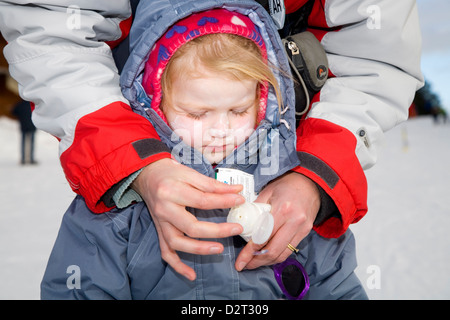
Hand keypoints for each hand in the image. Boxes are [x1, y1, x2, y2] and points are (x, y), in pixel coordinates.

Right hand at [131, 158, 244, 280]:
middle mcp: (164, 210)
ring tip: (219, 249)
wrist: (148, 176)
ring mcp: (160, 223)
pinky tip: (191, 274)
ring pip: (177, 243)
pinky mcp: (160, 231)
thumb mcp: (191, 173)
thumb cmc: (171, 174)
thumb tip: (236, 191)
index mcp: (172, 192)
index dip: (223, 201)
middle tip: (236, 229)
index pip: (202, 201)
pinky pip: (166, 252)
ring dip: (198, 249)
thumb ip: (213, 184)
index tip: (240, 200)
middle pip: (191, 227)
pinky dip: (177, 265)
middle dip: (216, 230)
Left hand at [235, 171, 319, 270]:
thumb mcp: (267, 191)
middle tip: (244, 265)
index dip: (249, 252)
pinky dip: (277, 256)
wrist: (311, 183)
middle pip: (273, 250)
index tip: (240, 261)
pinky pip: (290, 250)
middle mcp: (294, 221)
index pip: (262, 237)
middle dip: (256, 261)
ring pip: (282, 254)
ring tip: (254, 262)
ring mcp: (301, 228)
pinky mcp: (305, 232)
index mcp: (282, 209)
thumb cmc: (287, 185)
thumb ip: (255, 208)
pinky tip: (267, 256)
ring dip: (266, 261)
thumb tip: (242, 223)